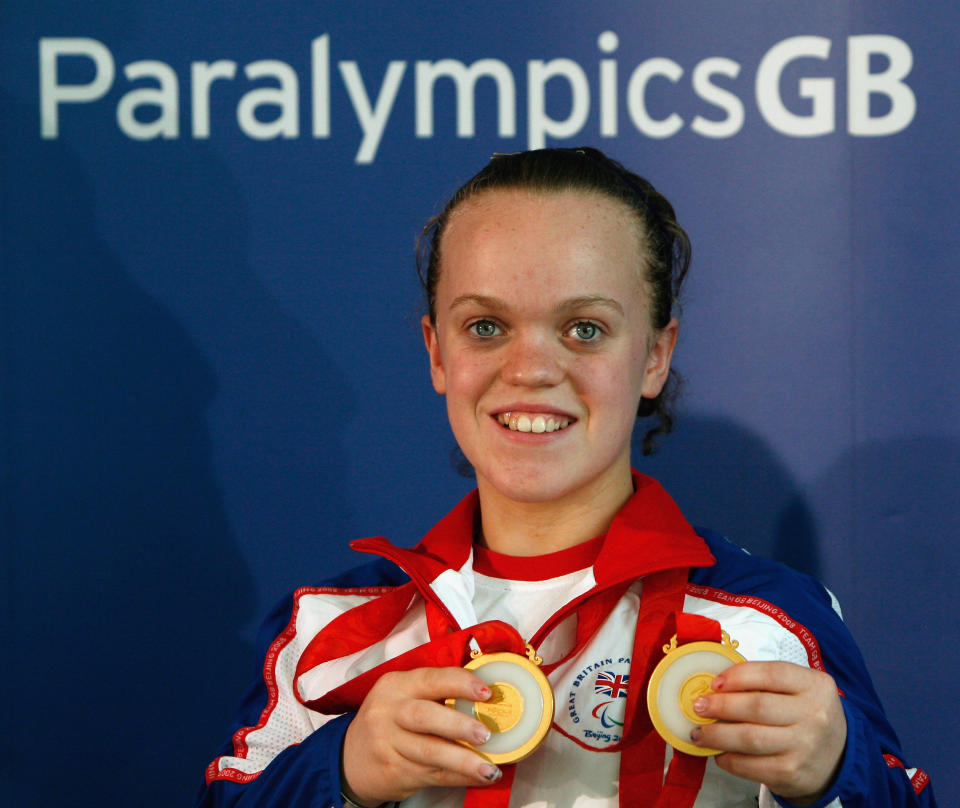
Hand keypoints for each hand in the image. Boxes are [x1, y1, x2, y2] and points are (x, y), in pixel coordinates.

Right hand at [341, 667, 500, 805]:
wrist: (351, 758)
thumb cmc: (390, 720)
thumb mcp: (402, 696)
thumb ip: (435, 693)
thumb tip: (486, 698)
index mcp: (395, 685)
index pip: (430, 679)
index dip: (460, 684)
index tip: (486, 692)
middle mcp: (388, 712)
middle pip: (425, 716)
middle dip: (459, 725)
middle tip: (486, 734)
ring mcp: (387, 744)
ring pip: (430, 752)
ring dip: (464, 761)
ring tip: (489, 767)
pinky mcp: (393, 771)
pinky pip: (432, 774)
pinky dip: (459, 777)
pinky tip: (479, 776)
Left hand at [689, 661, 845, 805]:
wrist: (837, 759)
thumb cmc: (805, 715)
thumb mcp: (800, 690)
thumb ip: (766, 683)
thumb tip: (716, 686)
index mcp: (815, 685)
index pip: (772, 673)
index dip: (738, 676)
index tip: (714, 683)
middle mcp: (814, 715)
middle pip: (756, 707)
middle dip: (720, 706)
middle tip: (698, 706)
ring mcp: (805, 746)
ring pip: (750, 738)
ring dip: (716, 735)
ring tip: (699, 732)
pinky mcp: (793, 773)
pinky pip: (752, 766)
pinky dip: (729, 759)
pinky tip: (719, 753)